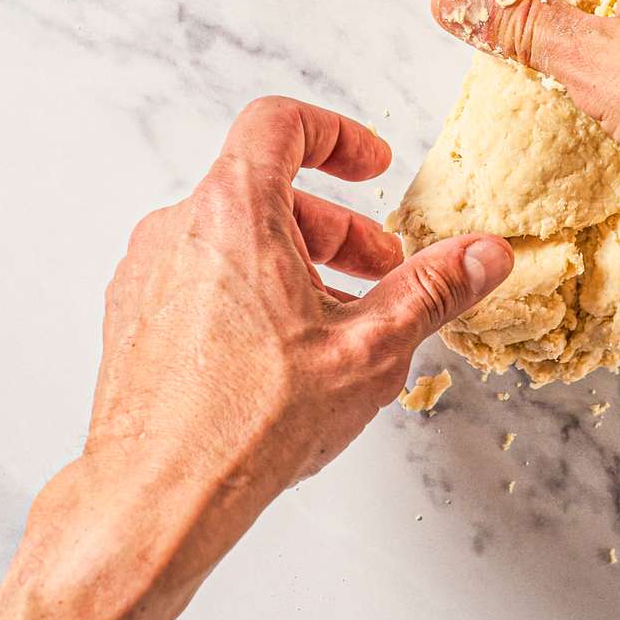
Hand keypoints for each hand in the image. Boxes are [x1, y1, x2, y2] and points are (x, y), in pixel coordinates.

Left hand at [86, 96, 511, 546]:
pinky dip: (252, 291)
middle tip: (383, 272)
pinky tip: (287, 356)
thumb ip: (433, 290)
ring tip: (342, 323)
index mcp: (234, 211)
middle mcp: (179, 229)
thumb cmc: (253, 421)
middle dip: (337, 226)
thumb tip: (485, 254)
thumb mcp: (372, 348)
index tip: (373, 167)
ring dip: (297, 264)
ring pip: (235, 239)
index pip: (279, 123)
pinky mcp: (135, 318)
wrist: (159, 497)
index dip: (337, 134)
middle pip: (266, 190)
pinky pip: (202, 277)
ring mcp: (148, 274)